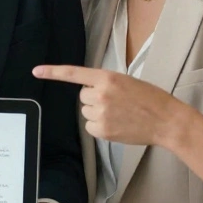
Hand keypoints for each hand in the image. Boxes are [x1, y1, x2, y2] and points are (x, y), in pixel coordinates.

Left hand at [32, 64, 187, 146]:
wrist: (167, 120)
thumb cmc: (150, 99)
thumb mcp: (127, 82)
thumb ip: (106, 84)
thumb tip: (88, 91)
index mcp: (107, 77)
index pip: (75, 73)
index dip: (53, 72)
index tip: (36, 71)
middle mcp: (101, 94)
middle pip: (82, 96)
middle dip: (94, 99)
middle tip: (116, 102)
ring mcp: (102, 114)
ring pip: (86, 112)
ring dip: (97, 113)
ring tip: (120, 114)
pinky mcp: (104, 131)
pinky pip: (90, 127)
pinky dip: (100, 128)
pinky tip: (117, 125)